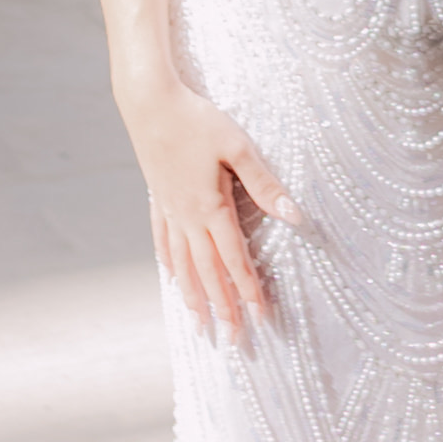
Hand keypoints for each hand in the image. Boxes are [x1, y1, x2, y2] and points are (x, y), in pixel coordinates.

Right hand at [122, 81, 294, 341]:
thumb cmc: (197, 120)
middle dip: (223, 307)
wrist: (148, 102)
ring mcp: (169, 209)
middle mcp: (187, 217)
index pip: (234, 260)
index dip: (249, 291)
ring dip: (194, 295)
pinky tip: (172, 275)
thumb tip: (295, 216)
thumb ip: (265, 185)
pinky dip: (170, 263)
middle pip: (208, 272)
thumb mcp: (238, 147)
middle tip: (232, 339)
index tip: (261, 318)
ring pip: (183, 263)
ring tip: (200, 322)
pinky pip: (163, 241)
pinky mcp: (157, 198)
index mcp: (211, 208)